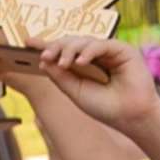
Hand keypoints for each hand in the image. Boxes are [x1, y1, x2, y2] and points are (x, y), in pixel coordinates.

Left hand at [31, 38, 159, 126]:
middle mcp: (97, 56)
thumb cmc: (107, 108)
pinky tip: (79, 61)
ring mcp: (110, 52)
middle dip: (56, 47)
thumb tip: (43, 61)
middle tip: (44, 55)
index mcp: (85, 66)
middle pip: (72, 42)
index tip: (28, 43)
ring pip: (84, 41)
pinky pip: (102, 44)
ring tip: (62, 62)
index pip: (63, 51)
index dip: (47, 46)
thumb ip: (61, 77)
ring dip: (70, 49)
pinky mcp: (124, 50)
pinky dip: (89, 51)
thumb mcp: (76, 93)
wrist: (132, 118)